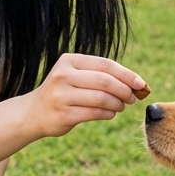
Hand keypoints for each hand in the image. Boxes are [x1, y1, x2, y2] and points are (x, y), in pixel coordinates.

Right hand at [28, 53, 146, 138]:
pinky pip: (95, 113)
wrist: (33, 113)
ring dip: (118, 103)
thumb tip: (136, 82)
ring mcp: (62, 95)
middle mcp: (63, 75)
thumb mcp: (75, 75)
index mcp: (69, 61)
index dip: (126, 74)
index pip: (105, 64)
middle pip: (105, 81)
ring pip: (102, 98)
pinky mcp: (64, 114)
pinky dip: (108, 114)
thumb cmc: (63, 92)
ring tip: (121, 106)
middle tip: (133, 98)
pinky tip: (111, 113)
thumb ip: (100, 75)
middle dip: (124, 90)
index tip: (141, 84)